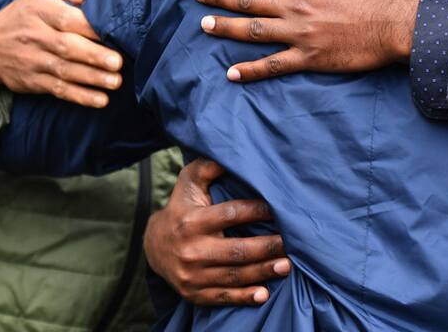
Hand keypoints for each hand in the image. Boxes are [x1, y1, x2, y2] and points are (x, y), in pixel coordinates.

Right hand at [0, 0, 121, 106]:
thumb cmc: (25, 12)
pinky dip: (80, 96)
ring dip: (92, 78)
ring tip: (115, 81)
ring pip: (65, 70)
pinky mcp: (33, 81)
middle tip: (118, 62)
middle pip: (67, 47)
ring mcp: (34, 61)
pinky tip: (100, 100)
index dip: (89, 27)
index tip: (112, 32)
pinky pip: (58, 89)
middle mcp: (36, 36)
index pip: (66, 19)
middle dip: (94, 56)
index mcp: (41, 10)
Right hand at [144, 158, 290, 305]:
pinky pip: (223, 297)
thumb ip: (209, 166)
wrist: (154, 246)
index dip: (258, 211)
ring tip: (288, 265)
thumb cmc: (182, 207)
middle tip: (293, 243)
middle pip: (238, 250)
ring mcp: (193, 275)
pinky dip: (244, 297)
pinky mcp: (195, 294)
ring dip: (264, 272)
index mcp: (193, 221)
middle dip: (269, 247)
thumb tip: (230, 151)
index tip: (279, 209)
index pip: (232, 214)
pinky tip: (264, 293)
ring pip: (235, 275)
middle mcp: (192, 250)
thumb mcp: (190, 182)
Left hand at [194, 0, 419, 80]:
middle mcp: (295, 6)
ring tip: (204, 25)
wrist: (400, 24)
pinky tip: (232, 74)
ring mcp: (300, 34)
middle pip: (249, 0)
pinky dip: (251, 71)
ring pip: (253, 31)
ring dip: (226, 27)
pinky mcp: (310, 58)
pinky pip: (274, 65)